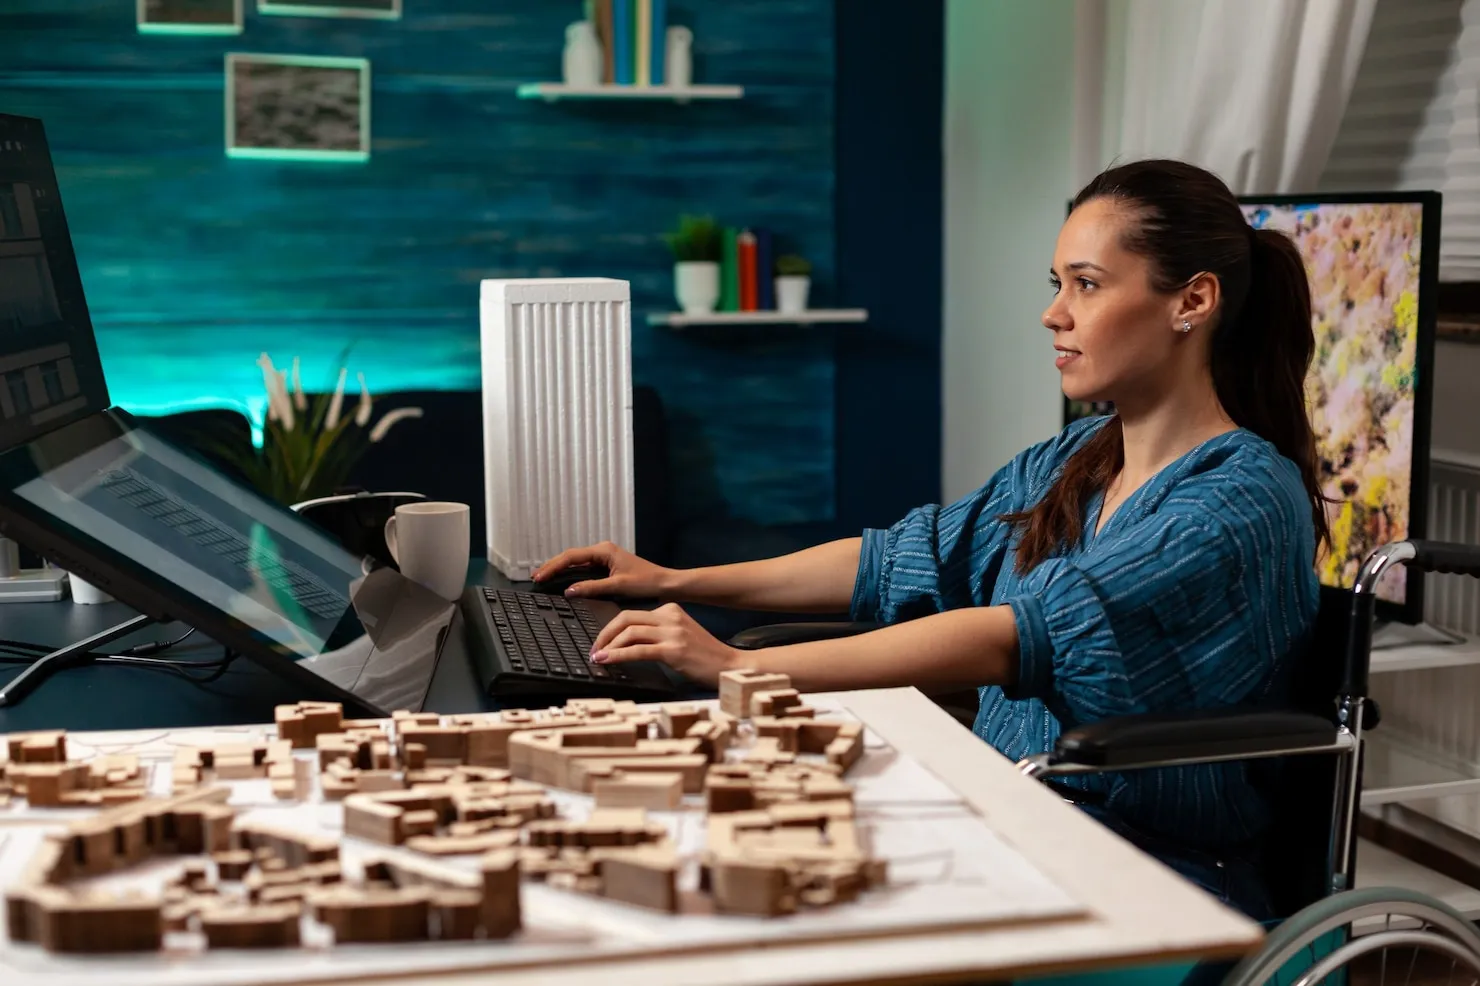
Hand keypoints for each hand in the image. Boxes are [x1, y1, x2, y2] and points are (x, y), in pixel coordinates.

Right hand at [533, 541, 676, 599]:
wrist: (665, 584)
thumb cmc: (647, 582)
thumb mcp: (618, 586)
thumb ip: (592, 588)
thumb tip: (569, 591)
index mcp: (604, 550)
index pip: (571, 557)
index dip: (553, 567)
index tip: (540, 576)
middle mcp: (602, 551)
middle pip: (570, 557)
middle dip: (552, 566)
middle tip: (535, 577)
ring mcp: (604, 558)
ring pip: (575, 562)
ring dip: (559, 569)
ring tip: (543, 577)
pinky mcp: (606, 567)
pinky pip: (583, 568)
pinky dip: (570, 573)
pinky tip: (561, 580)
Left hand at [590, 603, 740, 686]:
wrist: (729, 666)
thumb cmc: (704, 656)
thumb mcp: (679, 636)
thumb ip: (657, 634)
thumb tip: (626, 643)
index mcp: (670, 610)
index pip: (631, 614)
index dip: (611, 628)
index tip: (601, 643)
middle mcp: (670, 616)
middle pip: (625, 618)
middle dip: (604, 634)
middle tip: (594, 649)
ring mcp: (673, 632)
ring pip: (629, 633)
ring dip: (608, 646)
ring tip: (598, 658)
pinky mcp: (673, 650)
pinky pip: (637, 650)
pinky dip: (617, 656)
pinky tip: (607, 661)